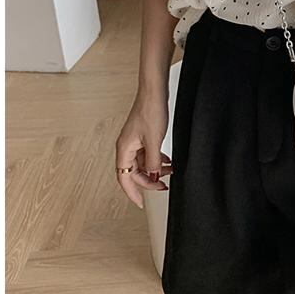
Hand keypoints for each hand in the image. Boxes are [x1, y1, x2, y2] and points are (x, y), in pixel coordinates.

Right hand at [115, 87, 170, 207]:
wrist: (155, 90)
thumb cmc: (150, 109)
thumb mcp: (154, 140)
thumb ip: (153, 162)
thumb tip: (152, 176)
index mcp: (124, 149)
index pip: (124, 178)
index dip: (132, 192)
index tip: (141, 203)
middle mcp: (127, 146)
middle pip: (134, 172)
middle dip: (149, 181)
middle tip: (163, 186)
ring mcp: (135, 140)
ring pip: (142, 163)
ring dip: (155, 169)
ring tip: (169, 172)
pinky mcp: (142, 134)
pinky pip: (147, 153)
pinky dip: (157, 159)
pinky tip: (167, 160)